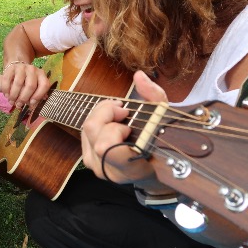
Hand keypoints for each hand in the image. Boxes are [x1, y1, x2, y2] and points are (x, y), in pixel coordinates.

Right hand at [2, 62, 49, 108]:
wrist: (17, 71)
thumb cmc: (27, 83)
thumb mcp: (34, 88)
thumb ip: (35, 96)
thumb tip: (32, 105)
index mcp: (42, 75)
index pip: (44, 85)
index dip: (38, 96)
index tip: (32, 104)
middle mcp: (33, 69)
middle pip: (30, 86)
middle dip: (24, 98)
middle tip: (19, 105)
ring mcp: (22, 67)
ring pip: (18, 83)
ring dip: (14, 95)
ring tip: (11, 102)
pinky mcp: (11, 68)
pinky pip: (7, 80)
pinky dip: (6, 90)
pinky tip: (6, 95)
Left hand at [81, 71, 169, 188]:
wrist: (152, 170)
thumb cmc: (160, 144)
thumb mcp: (164, 117)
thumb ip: (153, 95)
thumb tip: (138, 76)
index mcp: (129, 166)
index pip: (105, 146)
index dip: (112, 125)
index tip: (126, 114)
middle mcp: (108, 169)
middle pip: (92, 129)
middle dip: (107, 112)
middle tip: (123, 110)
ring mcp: (96, 166)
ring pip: (86, 128)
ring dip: (102, 116)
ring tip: (119, 116)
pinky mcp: (89, 160)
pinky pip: (83, 132)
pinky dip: (97, 121)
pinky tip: (111, 122)